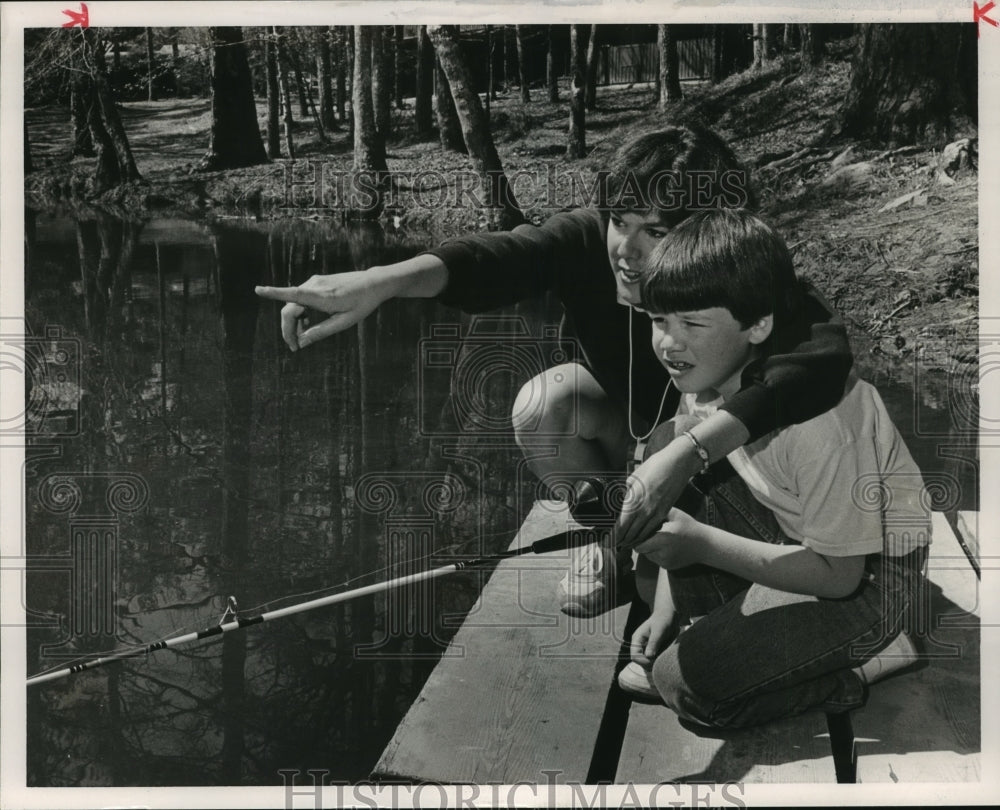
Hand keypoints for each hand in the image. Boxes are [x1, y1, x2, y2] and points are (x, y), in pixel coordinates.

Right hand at [255, 270, 390, 350]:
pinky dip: (300, 312)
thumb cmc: (362, 304)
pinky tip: (307, 323)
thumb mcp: (345, 322)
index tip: (258, 290)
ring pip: (294, 304)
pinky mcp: (316, 282)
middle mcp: (315, 286)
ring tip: (303, 338)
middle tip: (294, 348)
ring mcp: (315, 282)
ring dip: (294, 322)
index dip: (274, 293)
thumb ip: (322, 332)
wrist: (373, 283)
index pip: (294, 294)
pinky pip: (300, 298)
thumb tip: (302, 342)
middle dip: (288, 328)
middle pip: (289, 308)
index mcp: (323, 297)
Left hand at [615, 440, 701, 550]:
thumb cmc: (654, 466)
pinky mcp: (664, 512)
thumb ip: (624, 493)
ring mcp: (656, 512)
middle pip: (628, 533)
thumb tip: (616, 503)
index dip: (612, 536)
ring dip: (630, 541)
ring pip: (641, 534)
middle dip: (619, 541)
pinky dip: (643, 536)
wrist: (678, 464)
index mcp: (634, 500)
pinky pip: (651, 529)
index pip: (620, 525)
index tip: (606, 540)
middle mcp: (644, 509)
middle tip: (611, 544)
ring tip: (622, 544)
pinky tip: (637, 537)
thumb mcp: (634, 478)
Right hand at [629, 613, 677, 667]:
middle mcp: (640, 645)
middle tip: (661, 660)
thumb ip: (653, 643)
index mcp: (637, 639)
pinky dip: (659, 661)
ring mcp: (647, 648)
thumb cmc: (663, 620)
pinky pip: (654, 660)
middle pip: (641, 662)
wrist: (670, 616)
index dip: (643, 661)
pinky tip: (665, 656)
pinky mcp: (654, 650)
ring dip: (656, 663)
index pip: (634, 656)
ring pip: (648, 663)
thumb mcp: (659, 631)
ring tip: (664, 656)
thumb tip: (648, 656)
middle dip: (650, 663)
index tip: (655, 660)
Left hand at [634, 508, 706, 569]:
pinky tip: (667, 547)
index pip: (640, 543)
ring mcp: (666, 562)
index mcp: (664, 538)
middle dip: (643, 543)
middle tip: (651, 534)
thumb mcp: (674, 513)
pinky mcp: (668, 567)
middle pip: (642, 550)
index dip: (638, 537)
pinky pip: (655, 559)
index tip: (640, 531)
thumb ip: (656, 512)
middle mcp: (664, 553)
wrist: (705, 545)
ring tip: (662, 540)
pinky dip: (657, 553)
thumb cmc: (688, 526)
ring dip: (650, 548)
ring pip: (648, 555)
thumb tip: (640, 512)